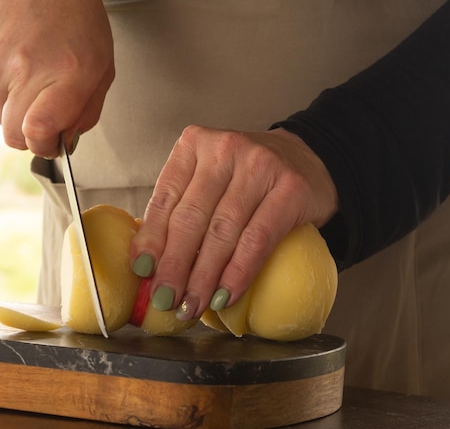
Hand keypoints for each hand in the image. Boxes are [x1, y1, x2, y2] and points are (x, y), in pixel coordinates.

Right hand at [0, 0, 113, 156]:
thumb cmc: (76, 19)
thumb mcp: (102, 68)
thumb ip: (86, 113)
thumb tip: (64, 143)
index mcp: (68, 74)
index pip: (37, 131)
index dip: (44, 146)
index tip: (53, 140)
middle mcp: (27, 70)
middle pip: (13, 135)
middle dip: (31, 136)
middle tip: (47, 117)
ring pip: (0, 118)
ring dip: (18, 111)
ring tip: (35, 80)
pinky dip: (3, 91)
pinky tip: (18, 66)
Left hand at [129, 126, 337, 319]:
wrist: (306, 159)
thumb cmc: (246, 177)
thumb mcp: (208, 179)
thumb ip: (181, 209)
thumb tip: (149, 264)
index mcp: (195, 144)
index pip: (165, 197)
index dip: (151, 239)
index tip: (142, 271)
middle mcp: (225, 149)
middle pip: (191, 217)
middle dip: (174, 266)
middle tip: (165, 299)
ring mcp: (260, 166)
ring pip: (222, 232)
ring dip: (204, 277)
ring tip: (192, 305)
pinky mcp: (291, 188)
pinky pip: (258, 239)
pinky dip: (239, 273)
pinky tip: (226, 295)